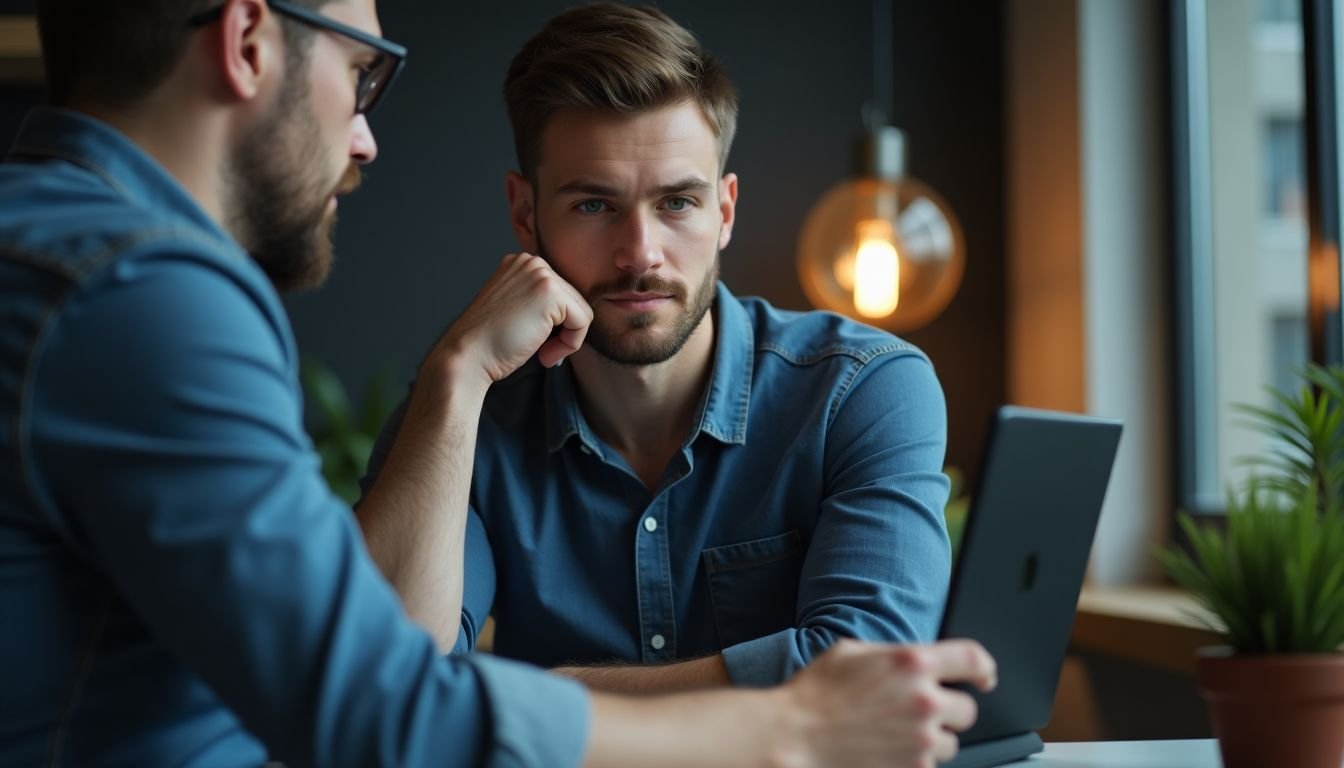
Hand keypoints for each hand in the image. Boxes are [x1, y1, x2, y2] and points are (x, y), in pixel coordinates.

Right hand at [428, 253, 591, 390]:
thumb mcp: (516, 308)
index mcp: (521, 263)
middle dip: (560, 332)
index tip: (531, 340)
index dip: (553, 324)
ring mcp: (541, 274)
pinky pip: (583, 321)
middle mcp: (531, 261)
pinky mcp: (551, 292)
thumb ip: (538, 301)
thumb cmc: (489, 342)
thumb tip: (574, 313)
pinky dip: (570, 345)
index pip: (560, 294)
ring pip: (581, 311)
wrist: (468, 355)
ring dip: (565, 340)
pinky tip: (544, 354)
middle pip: (573, 301)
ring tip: (541, 353)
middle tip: (538, 351)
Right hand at [781, 638, 996, 767]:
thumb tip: (915, 661)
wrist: (794, 737)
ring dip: (932, 741)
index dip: (984, 668)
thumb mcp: (853, 652)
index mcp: (911, 662)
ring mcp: (922, 740)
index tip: (984, 678)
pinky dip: (914, 762)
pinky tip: (886, 753)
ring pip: (951, 743)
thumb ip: (893, 654)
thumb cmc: (815, 694)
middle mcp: (924, 700)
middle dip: (947, 712)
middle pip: (967, 709)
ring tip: (894, 737)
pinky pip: (931, 766)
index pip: (972, 658)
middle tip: (917, 714)